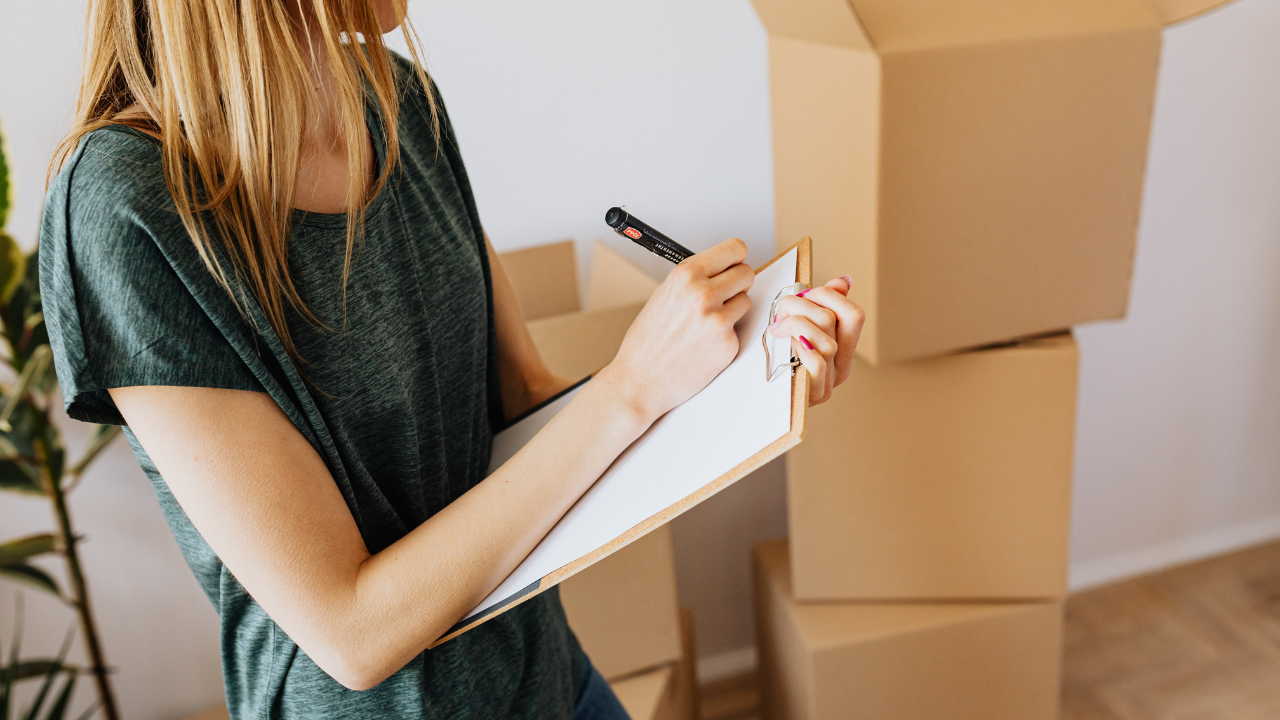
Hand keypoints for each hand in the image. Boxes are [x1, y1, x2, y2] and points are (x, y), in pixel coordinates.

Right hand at [599, 238, 754, 422]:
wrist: (639, 381)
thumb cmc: (647, 341)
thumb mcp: (664, 295)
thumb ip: (695, 279)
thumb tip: (723, 269)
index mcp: (686, 275)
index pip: (734, 249)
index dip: (736, 258)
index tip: (734, 264)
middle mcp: (703, 294)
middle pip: (747, 273)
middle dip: (737, 283)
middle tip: (723, 295)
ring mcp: (718, 320)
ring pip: (746, 301)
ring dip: (732, 310)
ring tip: (706, 323)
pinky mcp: (728, 344)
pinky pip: (739, 329)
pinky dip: (725, 336)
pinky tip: (704, 345)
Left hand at [768, 275, 863, 404]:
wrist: (760, 404)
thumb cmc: (777, 363)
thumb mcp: (799, 329)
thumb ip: (820, 307)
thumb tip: (844, 281)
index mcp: (843, 350)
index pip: (854, 315)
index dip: (829, 295)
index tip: (805, 293)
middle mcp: (841, 368)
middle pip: (835, 321)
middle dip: (802, 304)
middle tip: (781, 310)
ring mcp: (829, 384)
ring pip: (825, 340)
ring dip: (794, 324)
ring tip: (776, 327)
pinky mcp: (813, 396)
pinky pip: (817, 364)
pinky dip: (800, 347)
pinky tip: (782, 341)